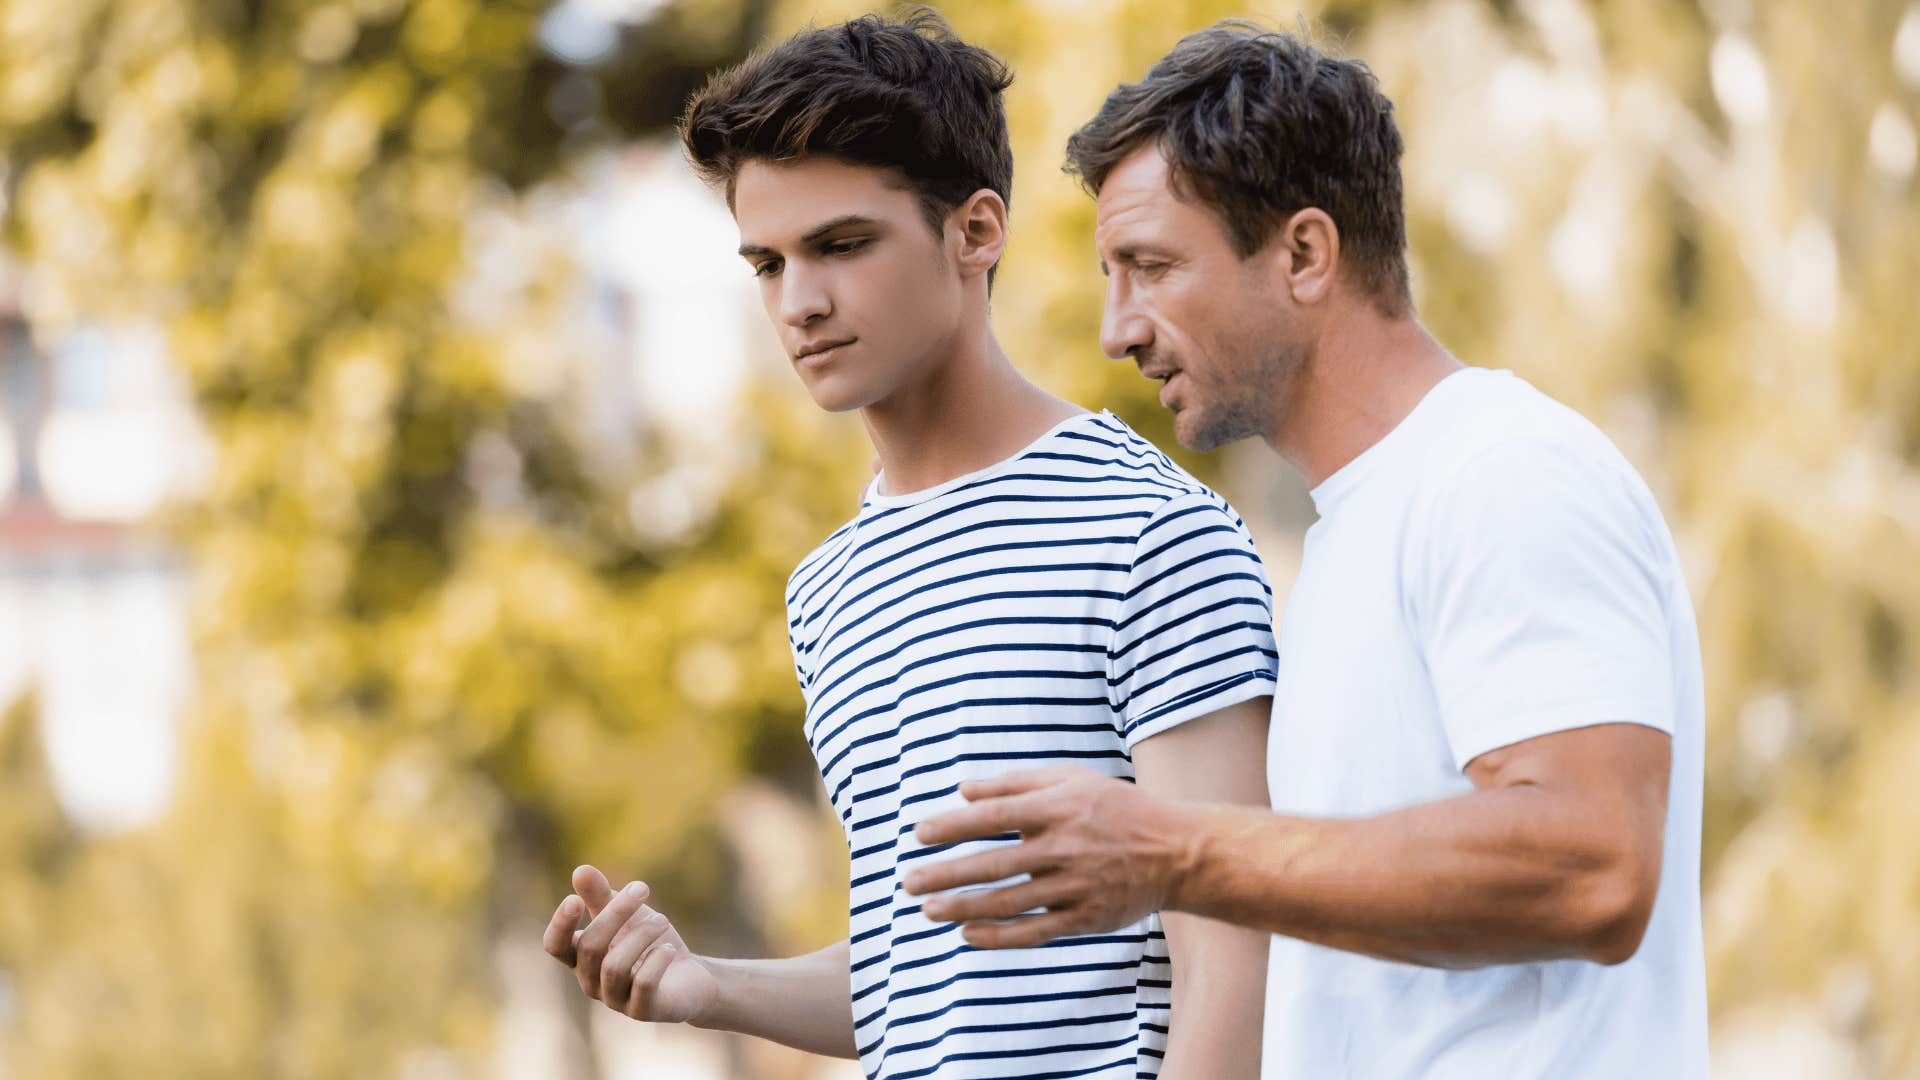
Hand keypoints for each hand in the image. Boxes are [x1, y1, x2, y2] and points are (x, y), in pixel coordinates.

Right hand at [541, 864, 718, 1024]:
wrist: (691, 978)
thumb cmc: (649, 943)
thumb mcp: (627, 914)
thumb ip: (601, 895)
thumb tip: (579, 870)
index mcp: (581, 958)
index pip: (555, 945)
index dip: (560, 924)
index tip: (575, 899)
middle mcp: (591, 982)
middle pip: (589, 947)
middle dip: (616, 913)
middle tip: (643, 888)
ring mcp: (615, 1000)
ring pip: (614, 966)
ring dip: (641, 935)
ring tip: (663, 921)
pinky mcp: (642, 1011)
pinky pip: (643, 984)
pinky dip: (656, 960)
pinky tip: (669, 949)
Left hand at [901, 765, 1197, 948]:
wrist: (1178, 851)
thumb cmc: (1116, 808)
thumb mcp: (1071, 779)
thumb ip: (1016, 782)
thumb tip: (963, 790)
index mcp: (1058, 807)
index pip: (993, 815)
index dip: (953, 825)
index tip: (918, 834)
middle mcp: (1063, 847)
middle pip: (993, 863)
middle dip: (946, 873)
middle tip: (908, 883)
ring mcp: (1074, 886)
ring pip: (1009, 901)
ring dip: (963, 907)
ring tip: (928, 911)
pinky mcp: (1085, 918)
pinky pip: (1034, 931)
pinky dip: (999, 935)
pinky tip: (968, 934)